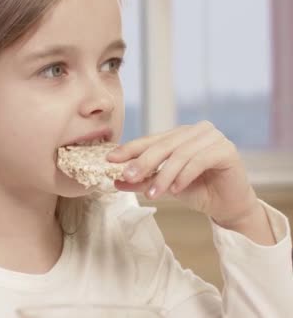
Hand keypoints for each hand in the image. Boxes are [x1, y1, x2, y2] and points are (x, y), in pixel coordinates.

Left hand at [107, 121, 259, 225]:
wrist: (227, 206)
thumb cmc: (196, 191)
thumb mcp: (164, 186)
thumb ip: (142, 181)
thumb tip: (115, 180)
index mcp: (179, 134)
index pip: (150, 139)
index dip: (129, 149)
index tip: (110, 159)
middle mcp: (196, 130)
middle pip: (163, 145)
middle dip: (143, 162)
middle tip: (128, 177)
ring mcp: (213, 137)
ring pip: (180, 154)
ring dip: (163, 176)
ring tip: (152, 194)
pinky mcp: (226, 150)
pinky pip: (199, 161)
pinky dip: (184, 176)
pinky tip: (175, 190)